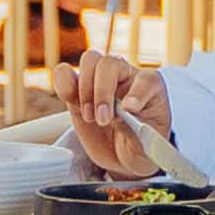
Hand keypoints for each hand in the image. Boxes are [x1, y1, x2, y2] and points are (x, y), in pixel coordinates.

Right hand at [67, 48, 175, 179]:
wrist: (122, 155)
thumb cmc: (140, 148)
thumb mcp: (146, 149)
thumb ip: (138, 134)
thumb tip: (124, 111)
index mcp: (151, 88)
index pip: (145, 81)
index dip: (137, 93)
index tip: (129, 110)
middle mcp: (126, 77)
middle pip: (110, 63)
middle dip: (103, 92)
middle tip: (103, 120)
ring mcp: (101, 81)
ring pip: (90, 60)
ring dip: (85, 88)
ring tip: (90, 117)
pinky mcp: (79, 90)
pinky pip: (65, 73)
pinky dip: (63, 84)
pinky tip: (72, 104)